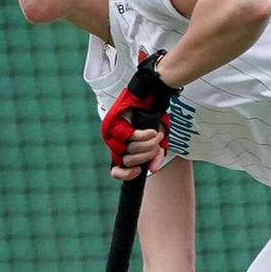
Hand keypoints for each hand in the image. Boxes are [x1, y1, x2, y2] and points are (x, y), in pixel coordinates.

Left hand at [100, 50, 177, 172]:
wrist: (152, 96)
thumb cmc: (154, 119)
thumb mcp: (157, 142)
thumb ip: (155, 156)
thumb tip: (153, 170)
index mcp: (122, 150)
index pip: (116, 171)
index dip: (127, 175)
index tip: (139, 171)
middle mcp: (114, 143)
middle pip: (129, 161)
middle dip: (146, 156)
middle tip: (156, 144)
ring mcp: (113, 133)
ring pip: (131, 150)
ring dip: (148, 145)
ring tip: (155, 135)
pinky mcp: (116, 122)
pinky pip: (132, 137)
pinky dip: (145, 136)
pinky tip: (153, 132)